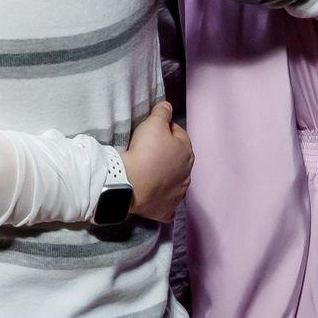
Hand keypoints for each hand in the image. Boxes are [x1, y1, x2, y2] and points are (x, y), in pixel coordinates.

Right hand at [121, 101, 192, 222]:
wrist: (131, 183)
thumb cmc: (145, 150)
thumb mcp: (154, 123)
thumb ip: (163, 112)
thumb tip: (168, 106)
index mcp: (187, 153)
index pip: (179, 134)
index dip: (167, 128)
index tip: (153, 129)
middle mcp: (187, 175)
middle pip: (178, 159)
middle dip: (168, 153)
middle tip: (149, 149)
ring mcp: (178, 195)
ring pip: (175, 183)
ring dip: (166, 177)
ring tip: (149, 171)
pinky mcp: (166, 210)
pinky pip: (167, 205)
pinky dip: (162, 200)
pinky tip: (154, 196)